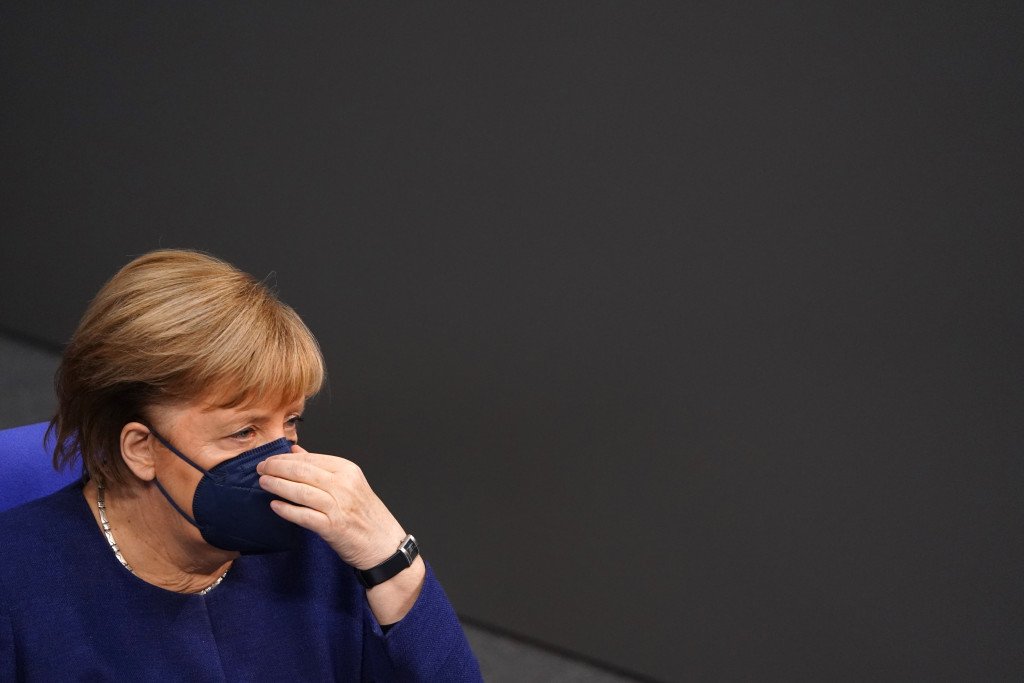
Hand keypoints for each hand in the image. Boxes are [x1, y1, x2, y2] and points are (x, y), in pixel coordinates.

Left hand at [256, 445, 406, 569]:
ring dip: (278, 486)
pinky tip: (274, 506)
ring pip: (301, 491)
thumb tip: (294, 451)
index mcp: (347, 470)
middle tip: (261, 469)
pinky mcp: (333, 527)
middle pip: (303, 471)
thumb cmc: (365, 515)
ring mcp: (339, 506)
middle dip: (277, 468)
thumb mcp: (348, 484)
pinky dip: (287, 510)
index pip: (310, 459)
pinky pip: (304, 516)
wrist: (384, 544)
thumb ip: (320, 467)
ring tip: (263, 483)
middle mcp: (344, 485)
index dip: (285, 458)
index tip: (270, 460)